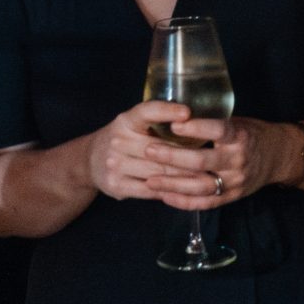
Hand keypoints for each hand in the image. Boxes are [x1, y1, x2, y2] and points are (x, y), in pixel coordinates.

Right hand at [86, 101, 212, 202]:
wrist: (89, 161)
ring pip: (158, 172)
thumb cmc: (124, 139)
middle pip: (161, 149)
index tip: (187, 112)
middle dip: (189, 157)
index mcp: (126, 120)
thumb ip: (156, 123)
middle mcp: (118, 140)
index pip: (146, 112)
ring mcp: (115, 164)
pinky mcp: (116, 185)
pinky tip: (185, 191)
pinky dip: (169, 191)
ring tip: (207, 179)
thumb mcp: (133, 124)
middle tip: (214, 160)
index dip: (167, 111)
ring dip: (184, 177)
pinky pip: (149, 190)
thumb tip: (196, 124)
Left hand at [146, 116, 289, 210]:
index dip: (196, 127)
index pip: (217, 131)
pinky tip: (165, 197)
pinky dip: (184, 202)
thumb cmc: (250, 134)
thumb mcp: (237, 122)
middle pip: (202, 161)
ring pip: (200, 186)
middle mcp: (238, 160)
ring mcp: (235, 182)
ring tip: (150, 180)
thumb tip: (175, 115)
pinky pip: (205, 203)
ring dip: (173, 184)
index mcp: (240, 136)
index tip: (173, 123)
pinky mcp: (232, 197)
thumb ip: (211, 124)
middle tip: (149, 150)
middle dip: (173, 157)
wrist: (278, 156)